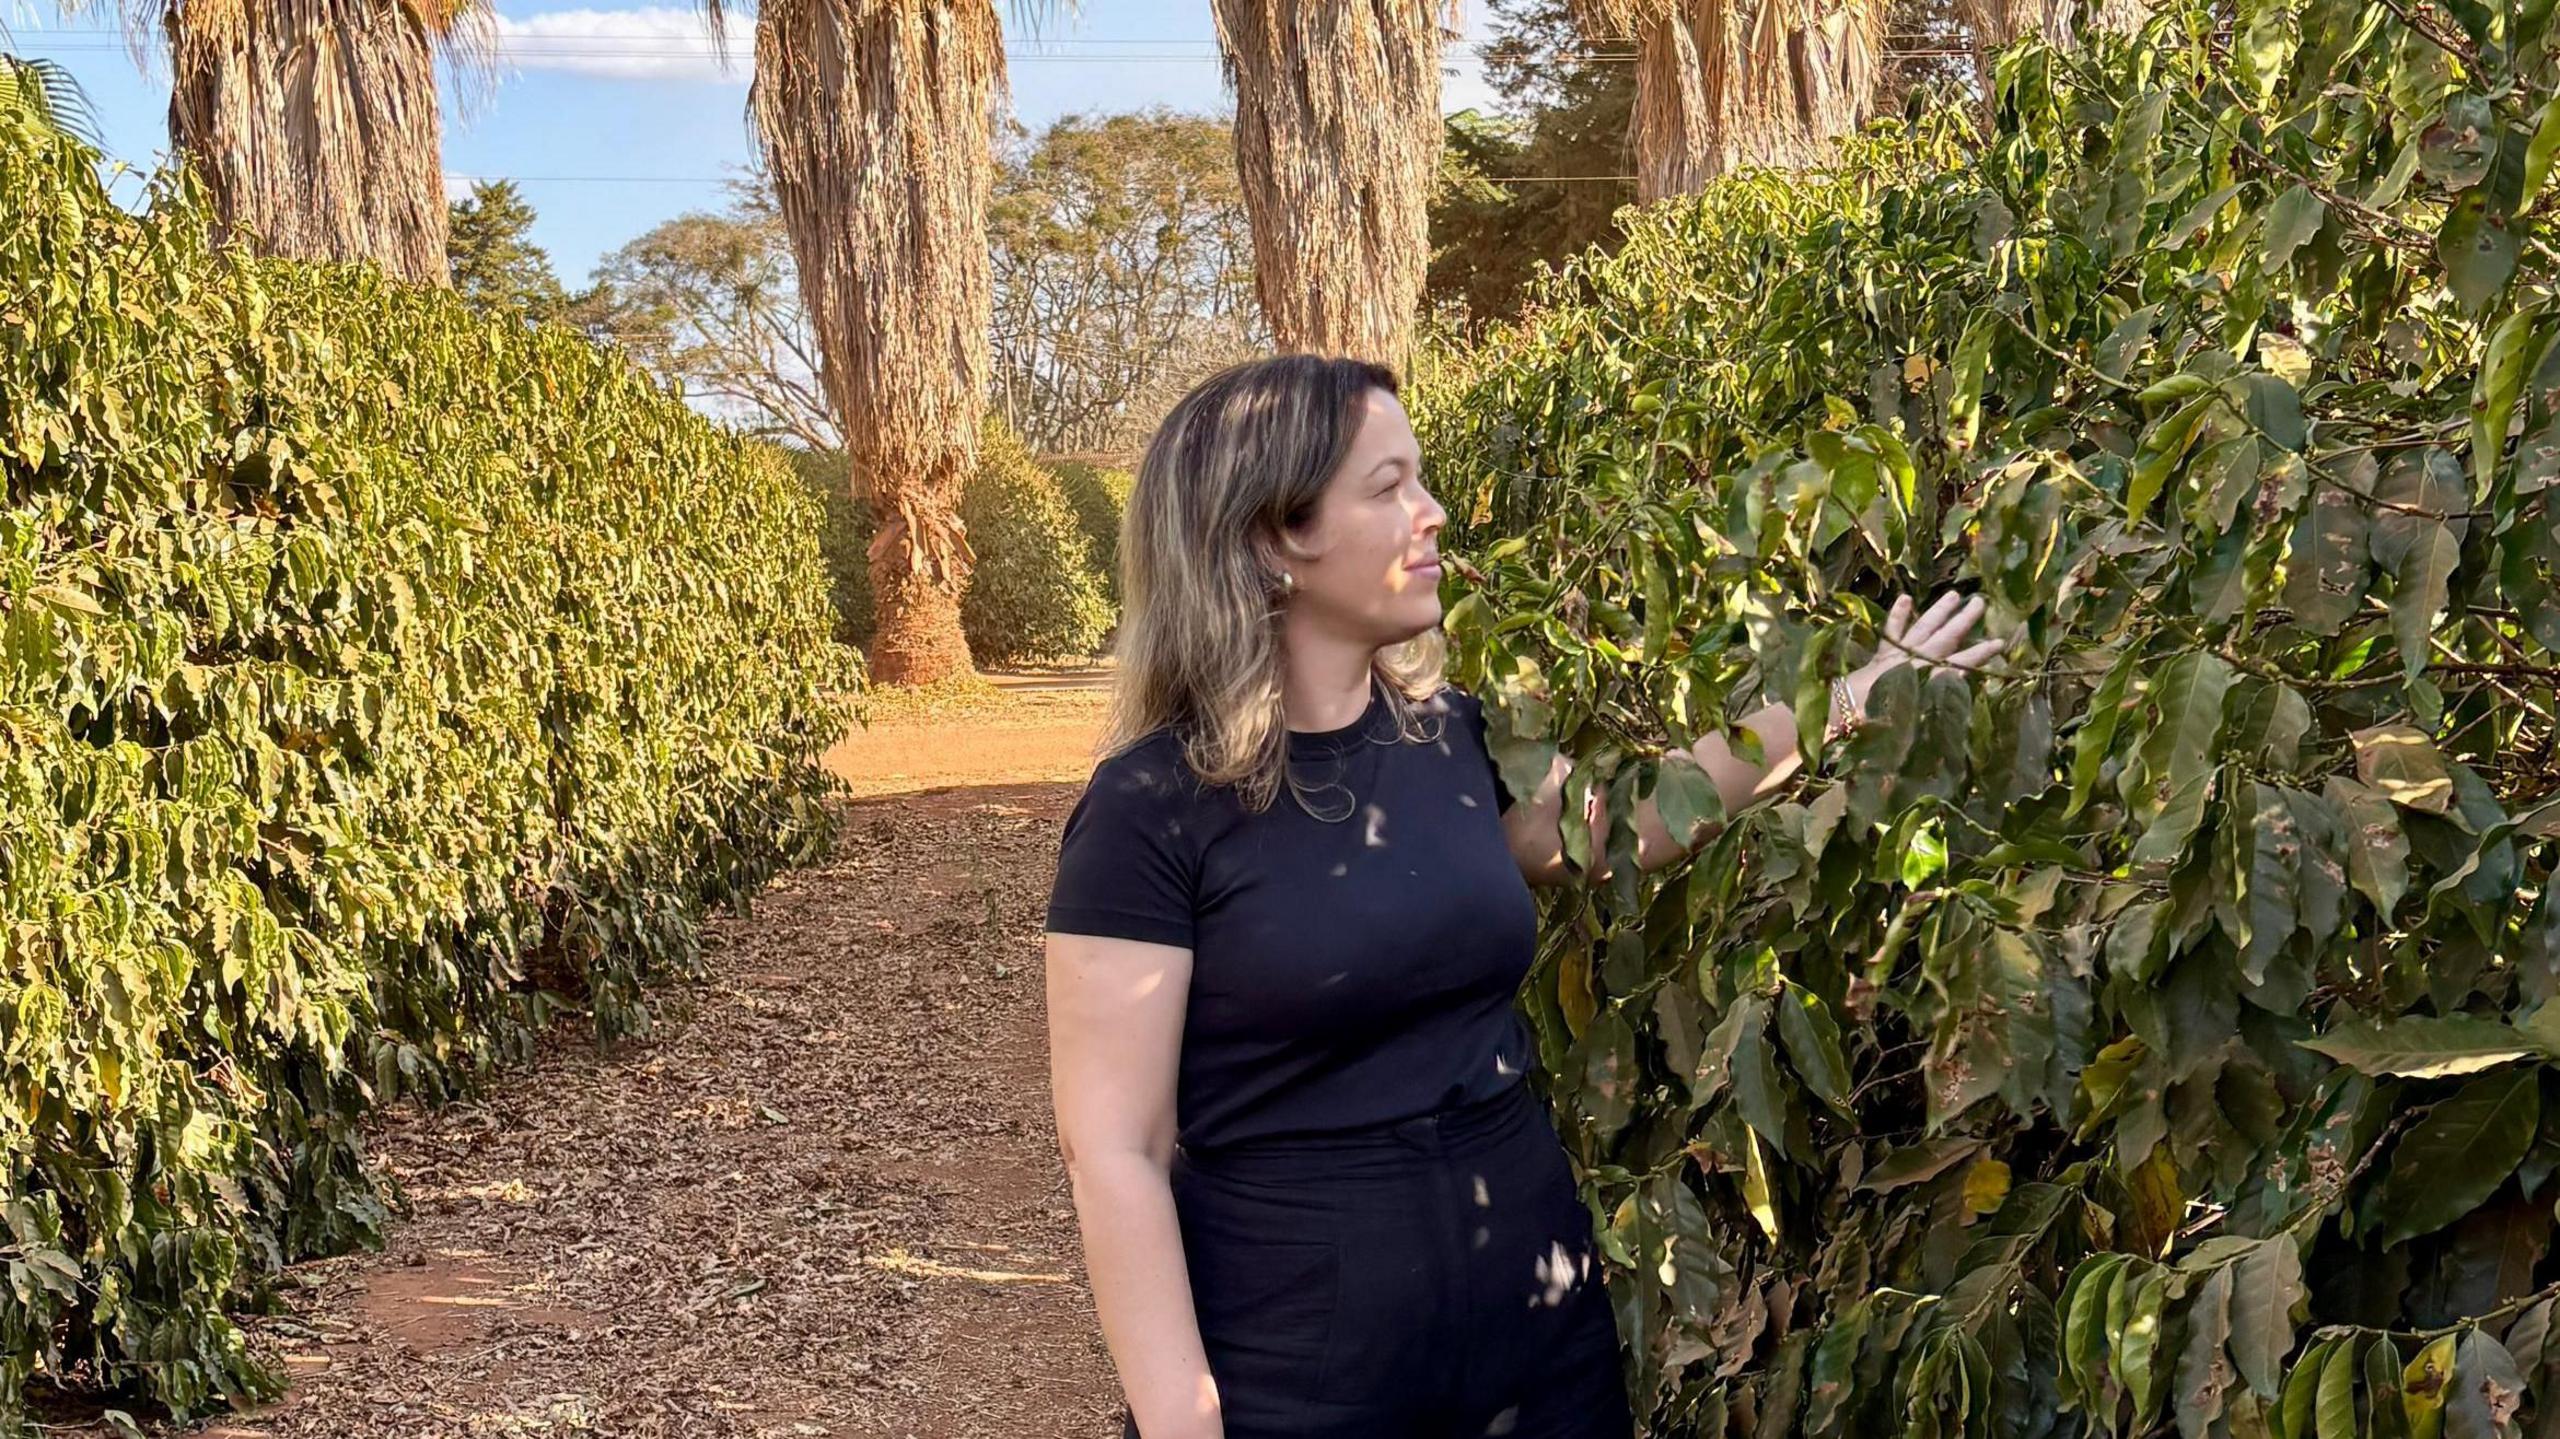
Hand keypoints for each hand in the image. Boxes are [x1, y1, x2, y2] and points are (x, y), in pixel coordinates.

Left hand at [1840, 592, 2006, 723]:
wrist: (1841, 713)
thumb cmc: (1875, 720)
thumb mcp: (1909, 717)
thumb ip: (1931, 698)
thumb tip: (1951, 681)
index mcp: (1923, 678)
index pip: (1957, 664)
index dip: (1978, 655)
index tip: (1999, 643)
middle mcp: (1912, 661)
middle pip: (1942, 638)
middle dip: (1962, 621)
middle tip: (1980, 602)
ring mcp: (1896, 655)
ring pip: (1921, 628)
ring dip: (1938, 612)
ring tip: (1954, 595)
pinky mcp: (1881, 655)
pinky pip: (1891, 632)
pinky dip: (1898, 615)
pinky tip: (1905, 598)